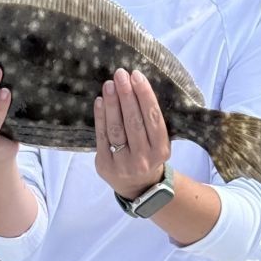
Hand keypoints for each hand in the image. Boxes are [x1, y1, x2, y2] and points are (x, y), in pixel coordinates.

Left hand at [94, 68, 170, 199]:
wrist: (138, 187)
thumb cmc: (149, 153)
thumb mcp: (158, 141)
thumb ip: (151, 120)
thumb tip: (136, 84)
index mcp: (161, 149)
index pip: (153, 118)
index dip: (144, 96)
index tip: (137, 75)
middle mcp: (143, 158)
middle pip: (134, 122)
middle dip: (126, 95)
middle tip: (121, 74)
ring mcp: (123, 164)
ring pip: (116, 129)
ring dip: (112, 104)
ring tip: (109, 84)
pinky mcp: (105, 165)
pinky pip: (102, 137)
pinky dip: (100, 117)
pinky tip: (100, 101)